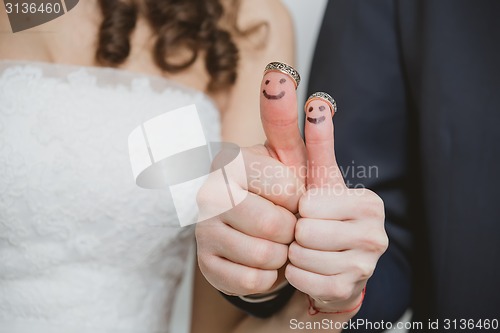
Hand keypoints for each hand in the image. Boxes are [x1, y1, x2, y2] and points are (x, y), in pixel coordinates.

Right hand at [195, 65, 306, 294]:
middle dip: (293, 230)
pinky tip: (264, 262)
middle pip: (273, 225)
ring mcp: (203, 230)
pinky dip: (269, 277)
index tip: (295, 197)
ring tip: (278, 243)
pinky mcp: (205, 264)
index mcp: (231, 162)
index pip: (286, 189)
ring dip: (283, 255)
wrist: (268, 235)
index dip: (300, 199)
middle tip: (289, 225)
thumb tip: (285, 76)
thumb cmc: (285, 193)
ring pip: (263, 256)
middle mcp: (210, 192)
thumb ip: (287, 118)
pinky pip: (251, 281)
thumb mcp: (294, 157)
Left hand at [285, 95, 387, 313]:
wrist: (333, 261)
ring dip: (295, 254)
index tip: (311, 211)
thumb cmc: (323, 215)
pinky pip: (302, 280)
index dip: (300, 208)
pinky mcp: (350, 290)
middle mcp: (375, 234)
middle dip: (296, 232)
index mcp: (368, 204)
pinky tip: (309, 267)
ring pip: (301, 257)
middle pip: (305, 232)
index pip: (309, 204)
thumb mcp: (319, 179)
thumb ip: (317, 141)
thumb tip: (319, 101)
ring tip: (308, 249)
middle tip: (307, 232)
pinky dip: (297, 274)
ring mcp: (367, 266)